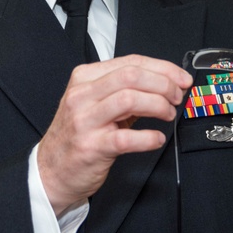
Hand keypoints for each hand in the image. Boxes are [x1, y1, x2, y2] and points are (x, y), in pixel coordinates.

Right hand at [36, 54, 192, 215]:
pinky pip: (126, 138)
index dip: (163, 68)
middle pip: (131, 76)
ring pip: (129, 99)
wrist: (51, 170)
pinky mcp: (92, 147)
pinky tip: (156, 138)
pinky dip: (148, 137)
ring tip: (168, 114)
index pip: (130, 62)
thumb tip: (165, 83)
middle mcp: (83, 96)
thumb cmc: (77, 135)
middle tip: (177, 96)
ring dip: (158, 105)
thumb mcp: (94, 103)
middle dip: (163, 84)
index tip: (180, 78)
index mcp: (85, 78)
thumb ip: (123, 90)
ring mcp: (85, 121)